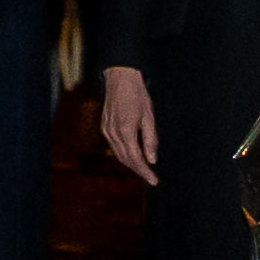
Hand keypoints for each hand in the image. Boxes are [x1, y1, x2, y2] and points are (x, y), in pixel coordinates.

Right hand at [99, 65, 160, 180]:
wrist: (120, 79)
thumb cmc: (138, 95)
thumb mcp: (149, 117)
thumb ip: (150, 140)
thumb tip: (152, 160)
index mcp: (126, 131)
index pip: (136, 159)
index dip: (145, 172)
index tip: (154, 181)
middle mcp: (113, 133)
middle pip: (126, 160)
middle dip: (139, 170)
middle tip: (151, 178)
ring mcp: (107, 130)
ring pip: (119, 154)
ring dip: (131, 163)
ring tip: (144, 169)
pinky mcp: (105, 127)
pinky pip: (115, 146)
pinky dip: (124, 153)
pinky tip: (133, 155)